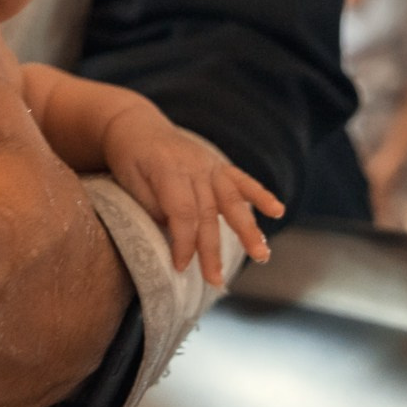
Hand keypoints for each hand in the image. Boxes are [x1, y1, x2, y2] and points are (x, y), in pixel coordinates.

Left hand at [103, 110, 281, 285]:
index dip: (183, 242)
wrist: (134, 125)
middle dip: (212, 249)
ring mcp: (209, 164)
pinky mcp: (219, 165)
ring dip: (247, 230)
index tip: (180, 267)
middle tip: (216, 280)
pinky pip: (243, 181)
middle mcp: (194, 165)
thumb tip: (177, 236)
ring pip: (231, 200)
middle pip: (208, 212)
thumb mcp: (129, 183)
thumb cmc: (128, 160)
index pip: (182, 212)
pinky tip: (278, 210)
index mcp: (167, 168)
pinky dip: (261, 195)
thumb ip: (154, 207)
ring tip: (261, 256)